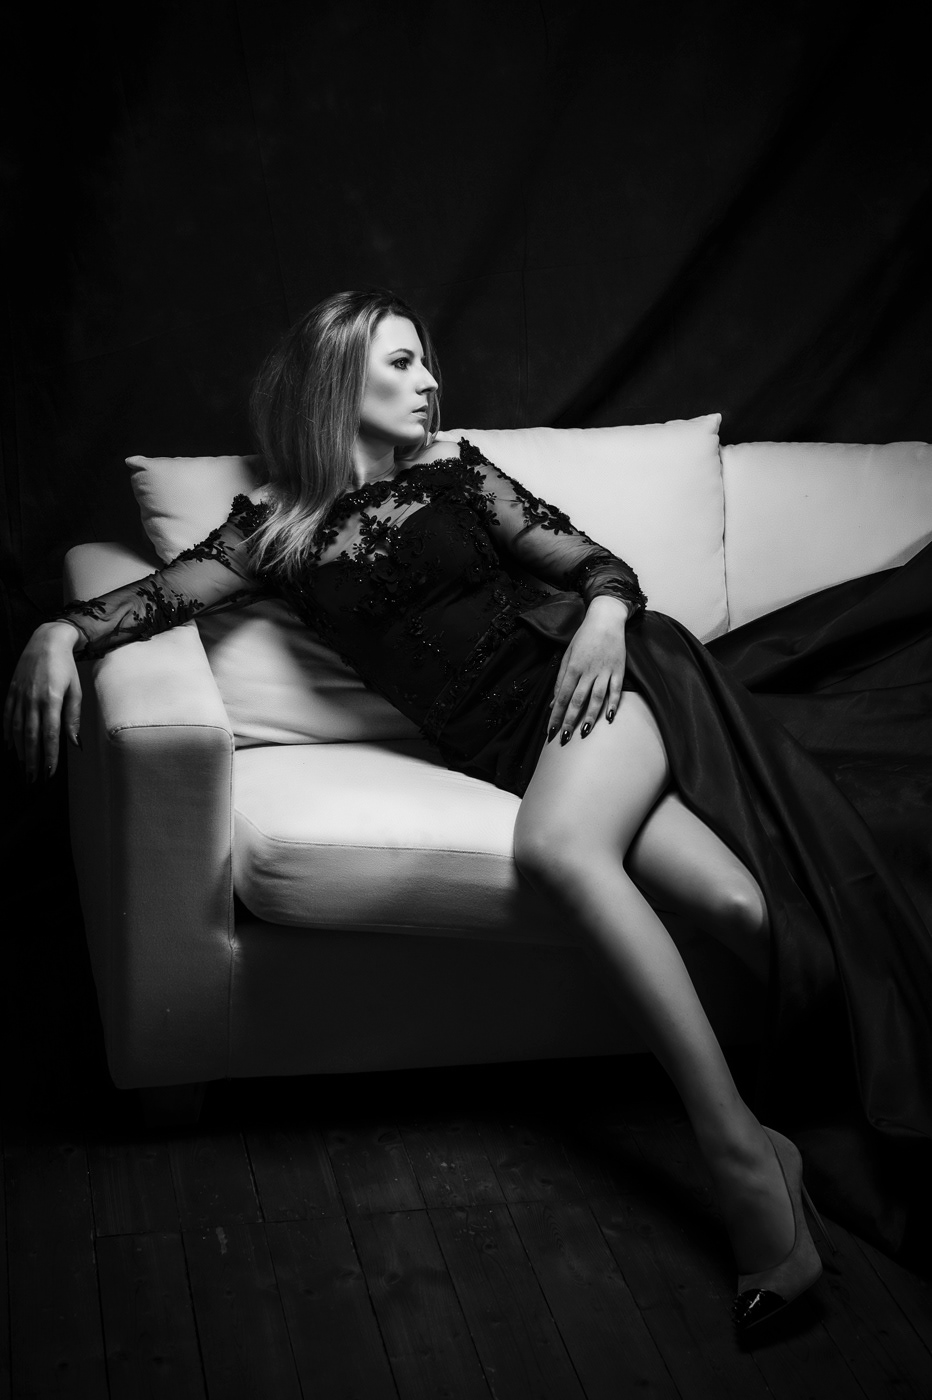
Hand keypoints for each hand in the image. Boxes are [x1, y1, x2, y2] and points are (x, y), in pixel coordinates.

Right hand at [3, 622, 83, 780]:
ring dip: (19, 751)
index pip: (50, 735)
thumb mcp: (75, 690)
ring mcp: (19, 696)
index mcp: (51, 700)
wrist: (46, 641)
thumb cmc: (65, 667)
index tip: (50, 772)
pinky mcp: (11, 692)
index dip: (49, 755)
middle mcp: (32, 700)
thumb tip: (75, 743)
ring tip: (23, 767)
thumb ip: (73, 717)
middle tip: (34, 778)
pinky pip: (7, 717)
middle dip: (32, 760)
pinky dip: (8, 733)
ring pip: (17, 729)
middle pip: (31, 737)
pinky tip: (10, 746)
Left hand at [548, 595, 628, 742]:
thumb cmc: (583, 638)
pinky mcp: (619, 670)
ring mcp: (605, 671)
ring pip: (597, 697)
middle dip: (570, 720)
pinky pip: (616, 690)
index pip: (562, 696)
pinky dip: (613, 703)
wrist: (606, 620)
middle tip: (564, 738)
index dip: (556, 715)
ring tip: (584, 732)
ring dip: (590, 716)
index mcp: (573, 667)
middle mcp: (588, 671)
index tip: (550, 731)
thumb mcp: (567, 655)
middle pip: (578, 700)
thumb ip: (561, 680)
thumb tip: (553, 703)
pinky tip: (609, 717)